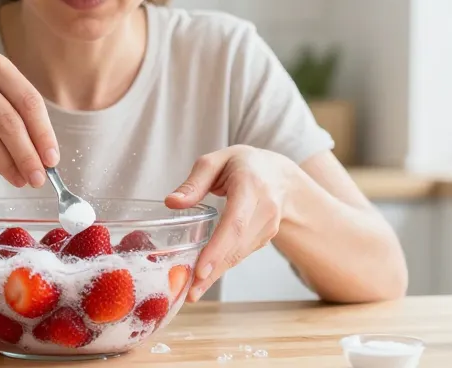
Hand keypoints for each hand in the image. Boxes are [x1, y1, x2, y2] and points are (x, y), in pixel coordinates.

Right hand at [0, 50, 59, 187]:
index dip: (44, 132)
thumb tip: (45, 159)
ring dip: (10, 165)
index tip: (53, 159)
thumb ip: (19, 119)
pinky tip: (3, 172)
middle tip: (39, 178)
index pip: (29, 100)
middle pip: (10, 121)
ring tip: (23, 180)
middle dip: (28, 154)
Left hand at [164, 145, 296, 301]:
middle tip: (190, 292)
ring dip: (217, 274)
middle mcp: (265, 208)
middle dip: (213, 270)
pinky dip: (223, 267)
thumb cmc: (243, 165)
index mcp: (251, 185)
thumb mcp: (216, 161)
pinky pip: (242, 254)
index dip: (218, 248)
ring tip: (192, 292)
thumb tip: (171, 202)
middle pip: (237, 244)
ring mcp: (269, 226)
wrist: (280, 175)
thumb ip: (194, 182)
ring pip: (240, 254)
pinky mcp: (265, 237)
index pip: (235, 222)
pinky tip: (205, 279)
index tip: (201, 269)